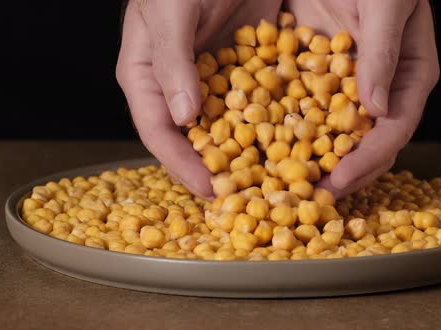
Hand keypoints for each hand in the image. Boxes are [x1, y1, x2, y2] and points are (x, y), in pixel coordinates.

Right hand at [116, 0, 281, 198]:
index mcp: (147, 76)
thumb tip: (183, 120)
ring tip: (271, 183)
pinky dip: (271, 124)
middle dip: (214, 170)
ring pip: (227, 127)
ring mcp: (214, 80)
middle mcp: (178, 86)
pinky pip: (256, 104)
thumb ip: (172, 61)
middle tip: (242, 199)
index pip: (157, 131)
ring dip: (247, 155)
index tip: (207, 190)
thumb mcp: (171, 10)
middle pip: (192, 139)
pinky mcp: (245, 70)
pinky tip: (294, 144)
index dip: (180, 164)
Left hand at [287, 0, 439, 197]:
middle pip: (367, 144)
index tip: (339, 181)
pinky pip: (303, 110)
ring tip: (287, 188)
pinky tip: (265, 150)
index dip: (369, 159)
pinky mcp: (315, 76)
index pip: (395, 128)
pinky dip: (288, 132)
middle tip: (311, 200)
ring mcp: (346, 86)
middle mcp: (381, 89)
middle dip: (341, 173)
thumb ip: (382, 52)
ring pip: (333, 135)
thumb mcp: (386, 2)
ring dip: (313, 162)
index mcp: (410, 75)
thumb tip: (376, 109)